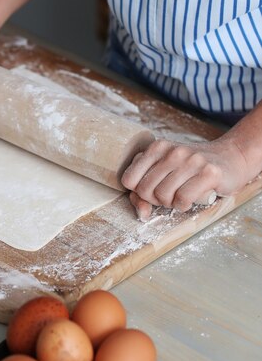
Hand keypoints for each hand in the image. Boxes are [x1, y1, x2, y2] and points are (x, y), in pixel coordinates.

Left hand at [122, 137, 249, 218]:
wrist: (232, 158)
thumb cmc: (193, 170)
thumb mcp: (165, 173)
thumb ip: (144, 191)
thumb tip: (141, 212)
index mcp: (157, 147)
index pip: (129, 179)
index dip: (138, 191)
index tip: (152, 189)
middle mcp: (173, 151)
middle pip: (145, 190)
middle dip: (155, 199)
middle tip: (169, 195)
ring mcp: (191, 160)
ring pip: (163, 195)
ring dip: (171, 203)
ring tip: (181, 195)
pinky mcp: (208, 173)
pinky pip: (183, 199)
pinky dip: (184, 205)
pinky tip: (190, 199)